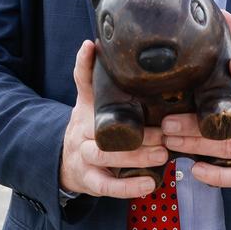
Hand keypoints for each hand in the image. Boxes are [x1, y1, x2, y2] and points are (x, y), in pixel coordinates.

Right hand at [60, 40, 167, 197]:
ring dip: (136, 158)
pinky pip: (107, 186)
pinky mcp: (90, 181)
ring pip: (107, 158)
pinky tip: (150, 184)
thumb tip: (92, 42)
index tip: (95, 50)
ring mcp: (83, 158)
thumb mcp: (89, 100)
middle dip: (136, 134)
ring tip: (163, 155)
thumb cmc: (88, 125)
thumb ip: (91, 74)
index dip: (85, 66)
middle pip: (104, 133)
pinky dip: (128, 187)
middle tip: (164, 133)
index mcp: (85, 109)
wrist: (67, 161)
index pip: (83, 84)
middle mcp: (81, 132)